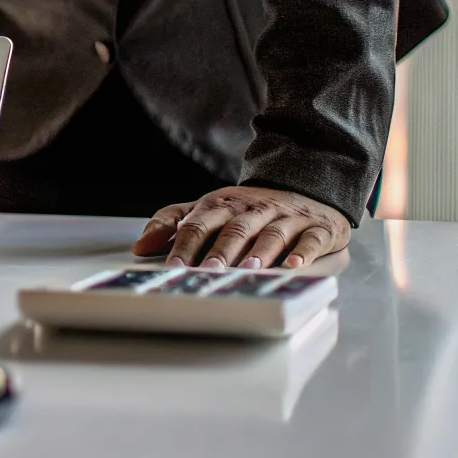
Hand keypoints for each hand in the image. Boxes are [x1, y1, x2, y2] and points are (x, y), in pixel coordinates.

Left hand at [131, 185, 350, 269]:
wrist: (306, 186)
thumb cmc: (249, 209)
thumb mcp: (208, 209)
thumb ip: (172, 222)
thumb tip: (139, 247)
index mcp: (223, 204)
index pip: (200, 223)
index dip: (185, 244)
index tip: (174, 265)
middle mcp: (253, 209)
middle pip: (234, 228)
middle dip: (221, 250)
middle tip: (210, 272)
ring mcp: (286, 217)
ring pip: (271, 232)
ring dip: (260, 250)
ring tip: (250, 267)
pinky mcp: (317, 227)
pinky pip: (311, 239)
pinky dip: (303, 252)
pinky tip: (294, 265)